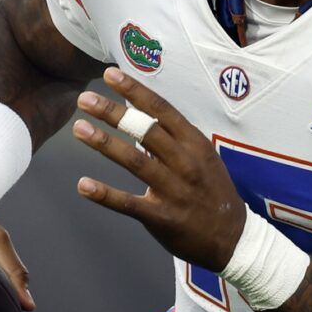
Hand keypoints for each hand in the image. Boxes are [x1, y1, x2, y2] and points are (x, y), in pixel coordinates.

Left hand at [71, 69, 247, 270]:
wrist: (232, 237)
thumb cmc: (211, 191)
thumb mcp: (202, 157)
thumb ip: (173, 136)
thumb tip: (138, 108)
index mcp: (195, 144)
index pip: (162, 110)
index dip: (135, 91)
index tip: (110, 75)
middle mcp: (185, 163)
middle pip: (145, 131)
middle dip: (113, 112)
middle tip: (85, 99)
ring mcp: (174, 191)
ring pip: (135, 162)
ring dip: (105, 144)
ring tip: (79, 128)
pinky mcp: (162, 217)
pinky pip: (129, 204)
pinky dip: (105, 194)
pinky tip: (83, 184)